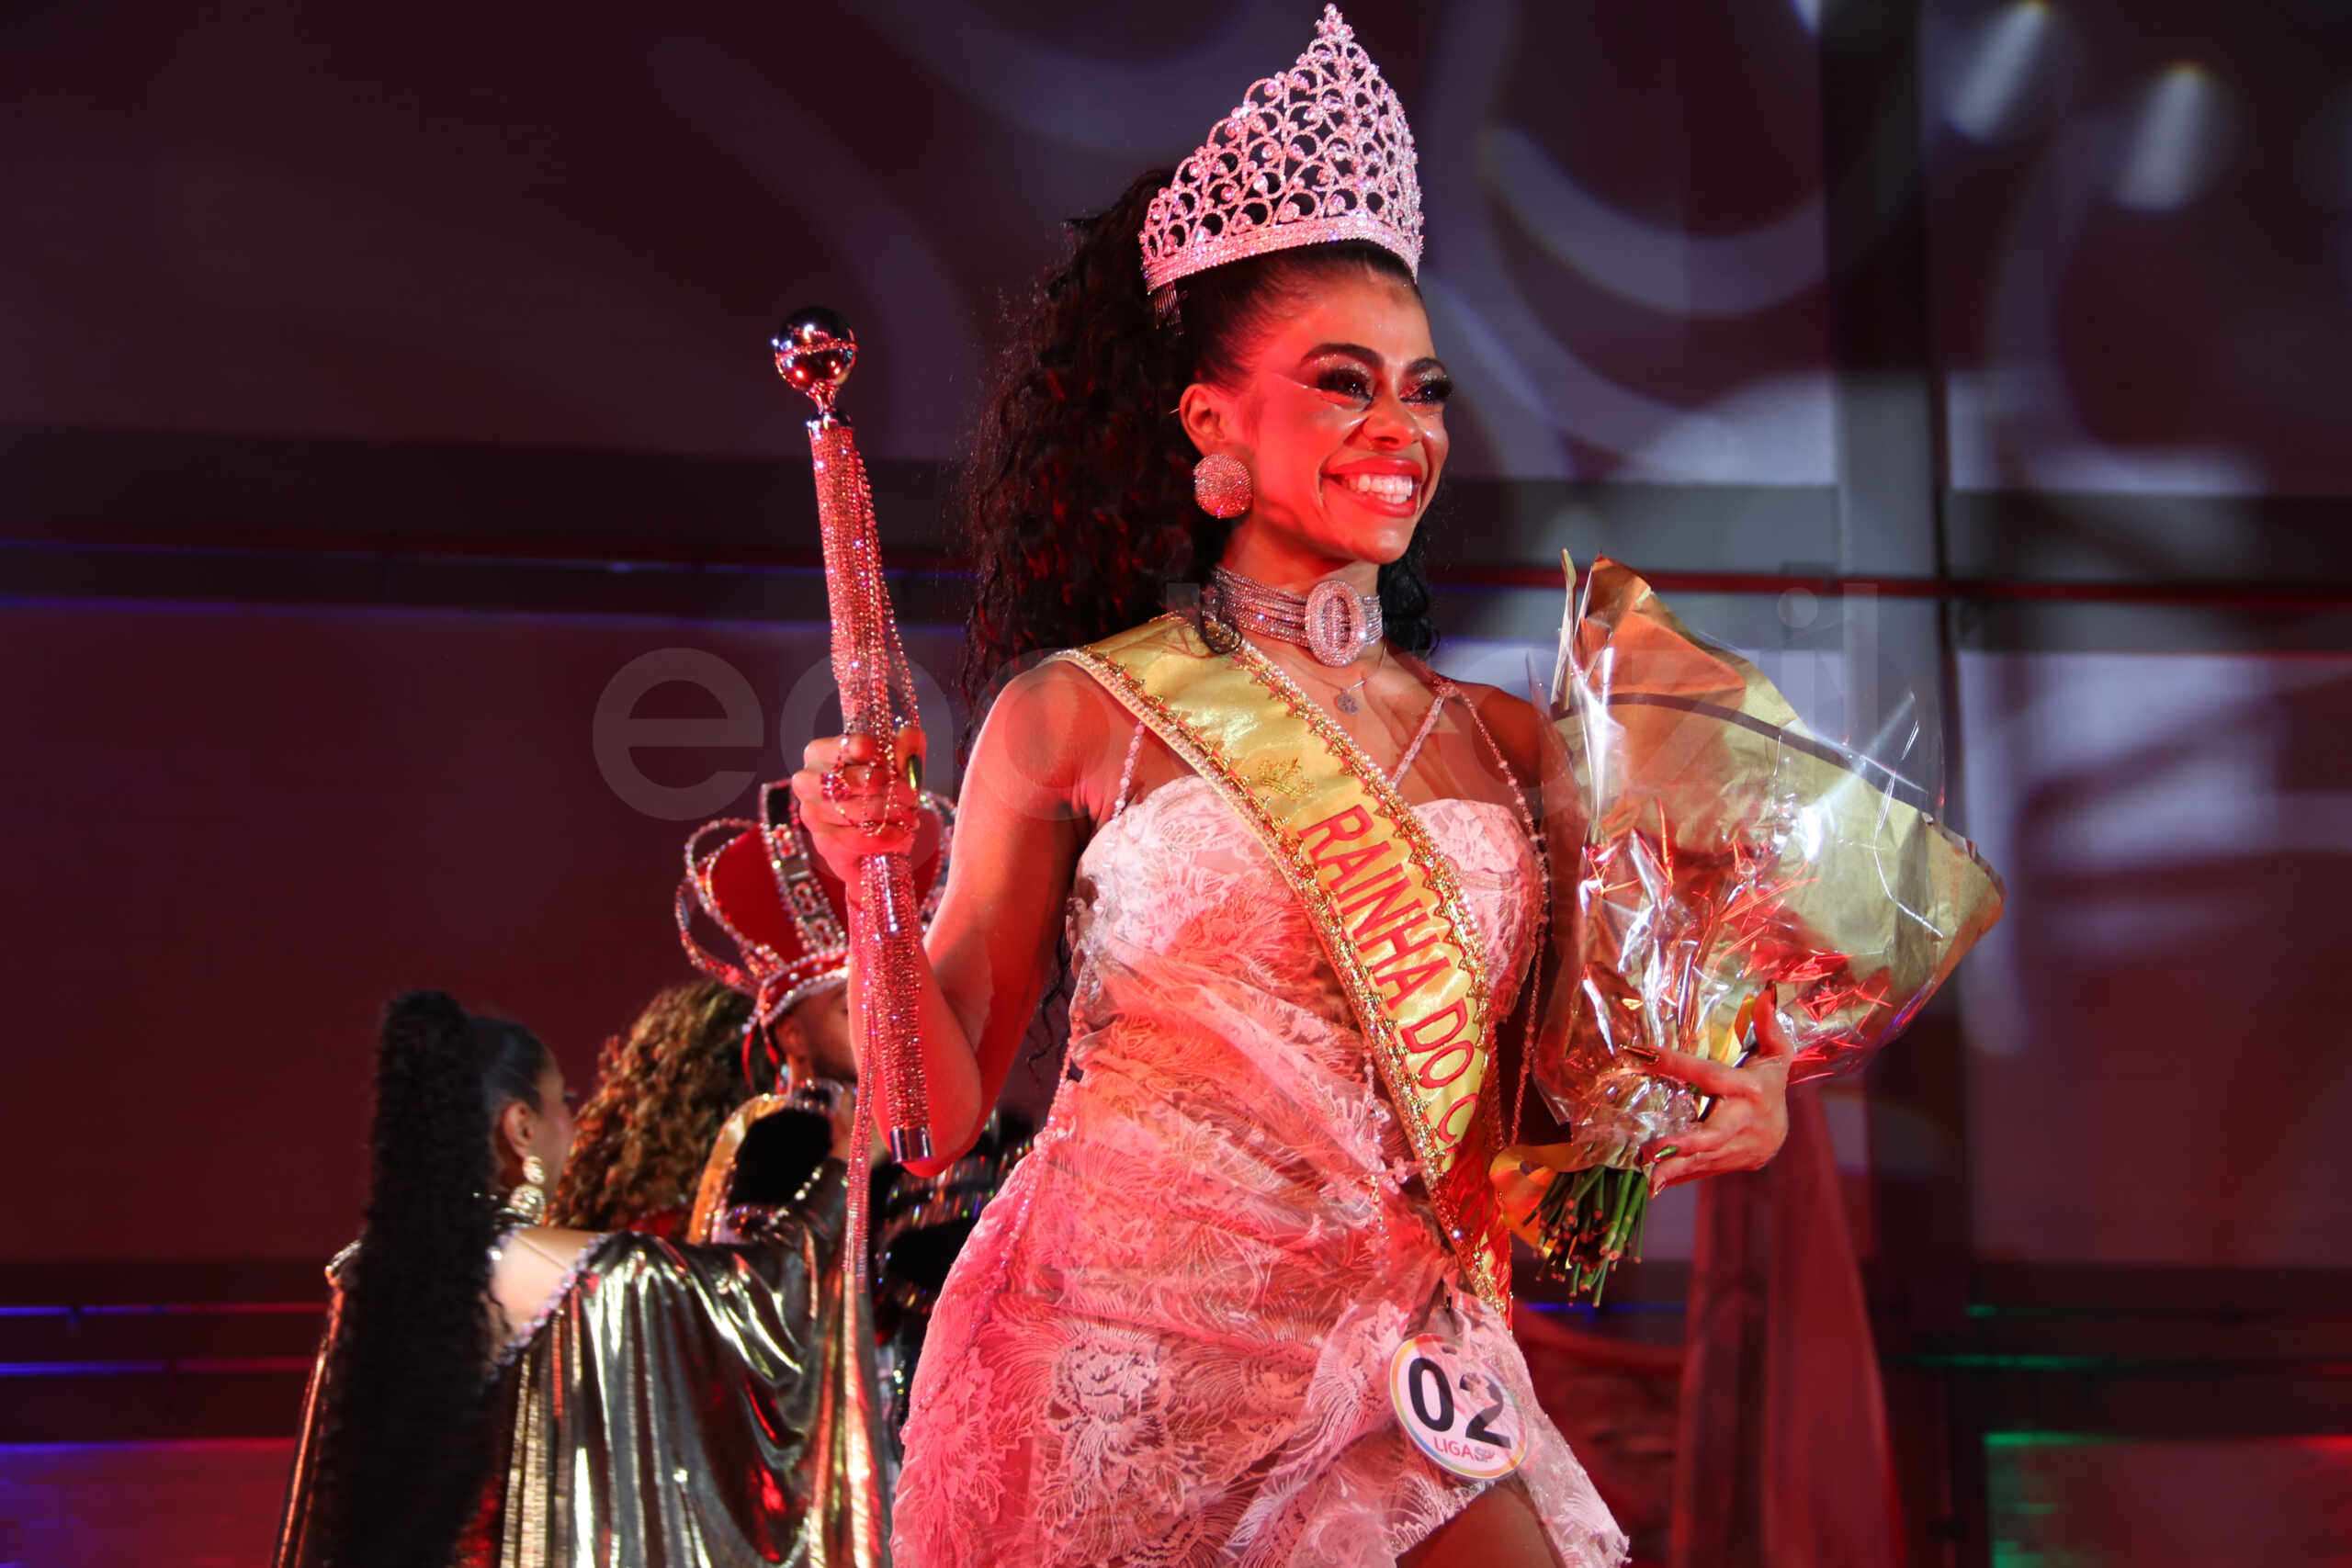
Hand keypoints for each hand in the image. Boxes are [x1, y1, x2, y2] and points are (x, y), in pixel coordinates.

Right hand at [790, 727, 926, 882]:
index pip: (837, 747)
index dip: (863, 750)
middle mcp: (808, 781)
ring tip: (909, 814)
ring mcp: (812, 813)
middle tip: (910, 793)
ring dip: (888, 813)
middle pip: (844, 780)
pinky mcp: (823, 842)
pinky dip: (883, 836)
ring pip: (852, 810)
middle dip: (884, 787)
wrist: (880, 840)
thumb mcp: (901, 768)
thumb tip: (910, 734)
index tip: (886, 758)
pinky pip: (855, 839)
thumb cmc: (884, 795)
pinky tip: (900, 833)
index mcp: (820, 753)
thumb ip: (907, 747)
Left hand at [1636, 986, 1795, 1191]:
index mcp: (1750, 1089)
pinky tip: (1654, 1185)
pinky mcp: (1731, 1164)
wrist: (1783, 1130)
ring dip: (1674, 1167)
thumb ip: (1768, 1027)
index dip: (1675, 1064)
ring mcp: (1740, 1148)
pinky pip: (1702, 1172)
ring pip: (1705, 1160)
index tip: (1639, 1054)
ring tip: (1645, 1174)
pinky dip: (1679, 1178)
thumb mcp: (1774, 1054)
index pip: (1709, 1074)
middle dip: (1683, 1143)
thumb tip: (1766, 993)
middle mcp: (1745, 1121)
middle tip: (1648, 1147)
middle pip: (1714, 1134)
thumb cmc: (1769, 1082)